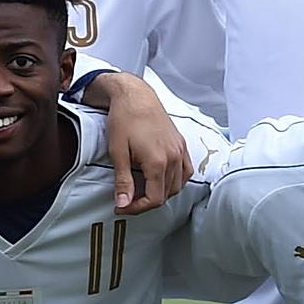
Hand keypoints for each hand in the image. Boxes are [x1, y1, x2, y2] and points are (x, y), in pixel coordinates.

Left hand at [85, 72, 191, 212]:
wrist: (135, 96)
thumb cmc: (125, 119)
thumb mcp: (118, 152)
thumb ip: (123, 180)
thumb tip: (123, 202)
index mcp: (158, 161)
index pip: (154, 199)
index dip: (137, 208)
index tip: (123, 207)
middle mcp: (174, 157)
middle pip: (166, 194)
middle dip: (147, 202)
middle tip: (128, 200)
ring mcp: (180, 150)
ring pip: (178, 185)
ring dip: (161, 193)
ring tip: (143, 191)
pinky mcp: (181, 144)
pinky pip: (186, 171)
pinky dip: (176, 180)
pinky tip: (163, 179)